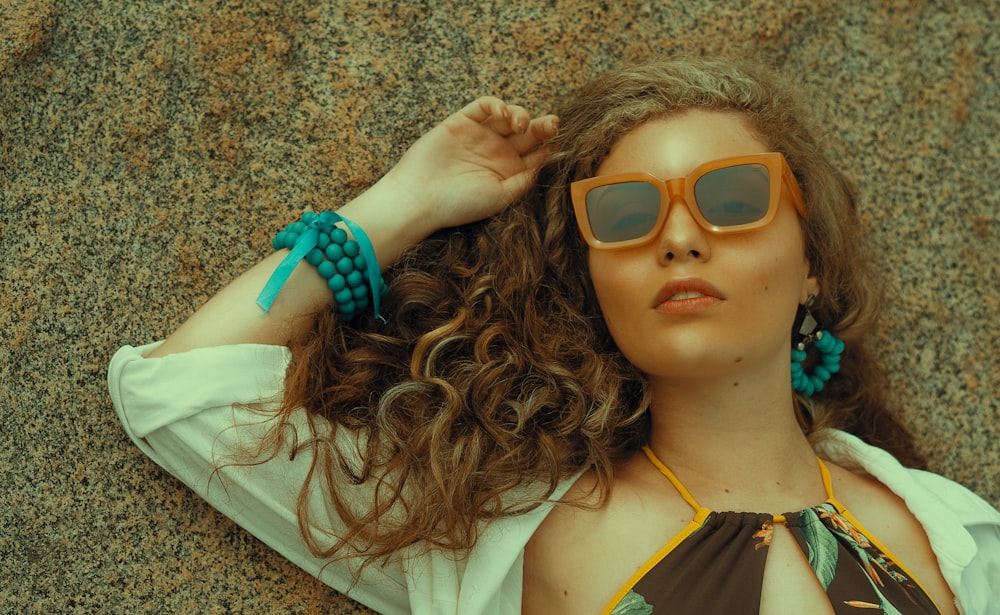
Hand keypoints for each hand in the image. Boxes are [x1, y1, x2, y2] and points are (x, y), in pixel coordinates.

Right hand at [376, 96, 558, 231]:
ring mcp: (480, 135)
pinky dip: (496, 105)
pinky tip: (502, 114)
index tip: (558, 143)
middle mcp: (497, 152)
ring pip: (509, 116)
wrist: (420, 198)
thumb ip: (524, 180)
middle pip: (528, 132)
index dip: (550, 145)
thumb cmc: (459, 204)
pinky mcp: (462, 122)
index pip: (537, 152)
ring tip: (520, 124)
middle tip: (552, 125)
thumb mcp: (500, 198)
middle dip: (543, 126)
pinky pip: (484, 106)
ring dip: (521, 114)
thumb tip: (548, 160)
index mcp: (509, 171)